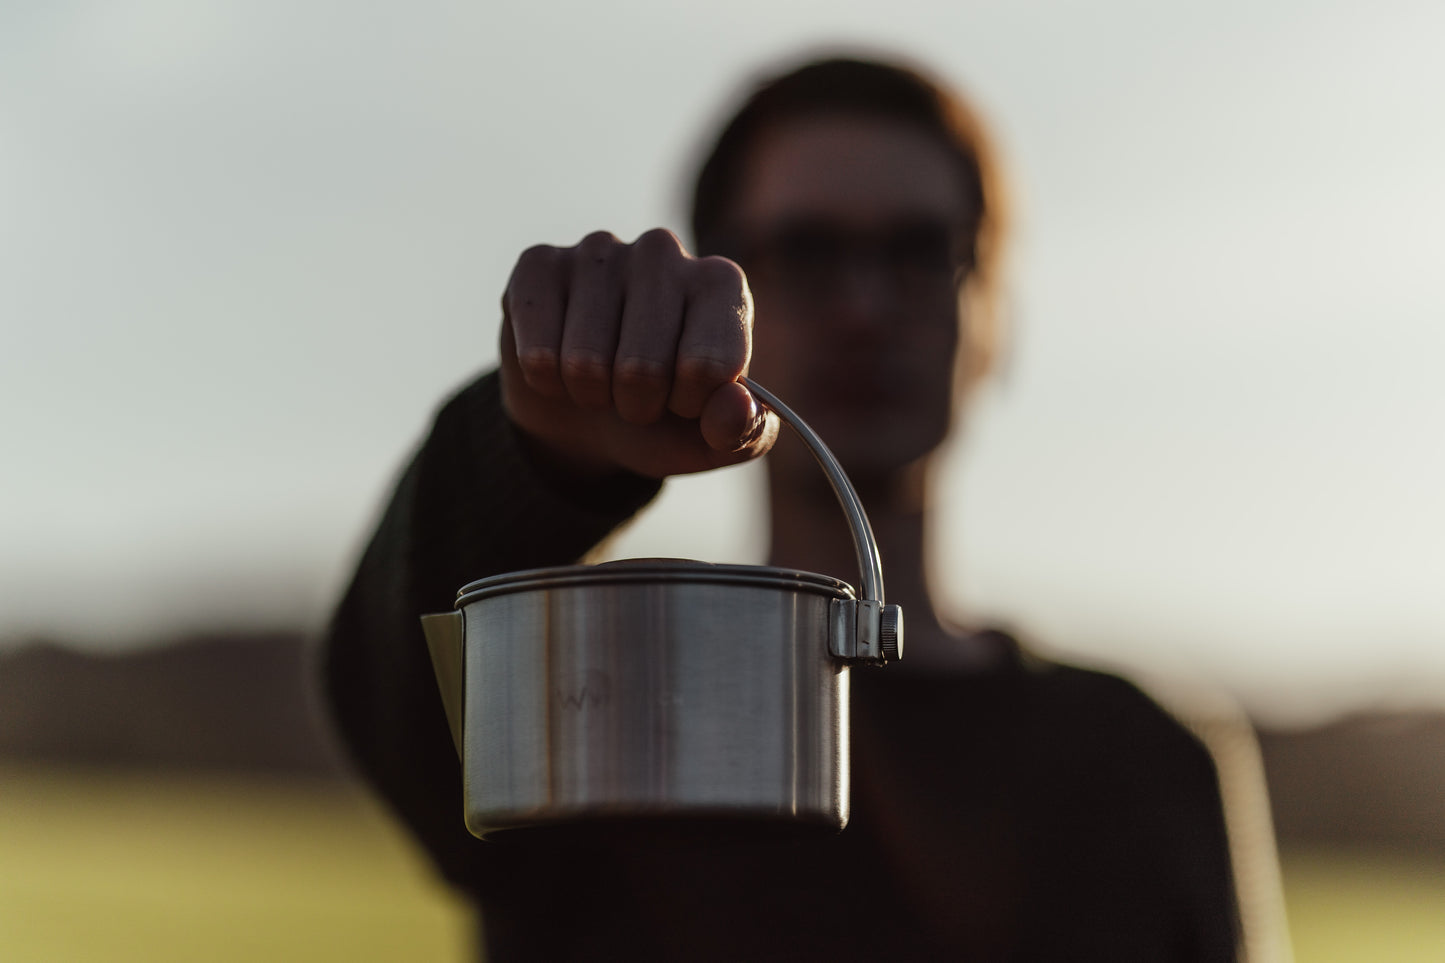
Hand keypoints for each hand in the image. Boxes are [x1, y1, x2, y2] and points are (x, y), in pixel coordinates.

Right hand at [499, 228, 777, 479]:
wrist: (590, 414)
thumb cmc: (665, 419)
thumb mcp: (714, 440)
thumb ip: (742, 431)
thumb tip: (734, 405)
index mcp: (721, 284)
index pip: (710, 367)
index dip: (690, 406)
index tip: (685, 398)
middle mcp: (663, 251)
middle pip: (643, 368)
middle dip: (637, 405)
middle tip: (636, 394)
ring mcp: (597, 251)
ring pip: (585, 362)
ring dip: (590, 394)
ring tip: (599, 379)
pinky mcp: (537, 264)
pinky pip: (536, 352)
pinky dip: (546, 380)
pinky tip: (558, 360)